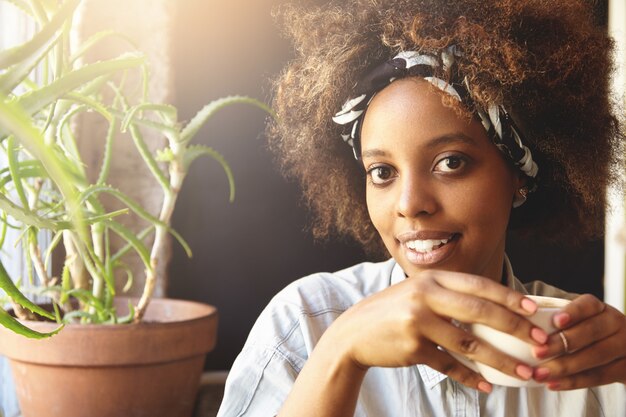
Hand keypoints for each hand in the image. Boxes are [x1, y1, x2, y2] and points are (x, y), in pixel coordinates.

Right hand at [324, 269, 548, 392]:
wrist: (354, 333)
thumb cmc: (392, 312)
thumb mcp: (417, 293)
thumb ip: (448, 296)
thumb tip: (491, 309)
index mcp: (432, 279)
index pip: (479, 285)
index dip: (509, 297)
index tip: (534, 310)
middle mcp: (425, 296)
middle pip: (479, 311)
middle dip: (514, 328)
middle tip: (540, 343)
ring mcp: (418, 322)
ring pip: (470, 343)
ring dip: (500, 360)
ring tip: (523, 373)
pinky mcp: (412, 348)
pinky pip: (450, 365)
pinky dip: (470, 377)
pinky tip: (486, 385)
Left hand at [531, 294, 625, 388]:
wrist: (621, 356)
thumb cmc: (586, 335)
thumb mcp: (578, 322)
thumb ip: (556, 320)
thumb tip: (517, 318)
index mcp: (600, 309)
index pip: (588, 305)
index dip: (573, 312)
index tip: (554, 321)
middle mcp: (616, 324)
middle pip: (591, 332)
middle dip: (562, 343)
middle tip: (536, 352)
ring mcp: (625, 347)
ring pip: (595, 356)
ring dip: (564, 366)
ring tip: (538, 373)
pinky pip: (599, 376)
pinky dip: (574, 381)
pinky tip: (553, 384)